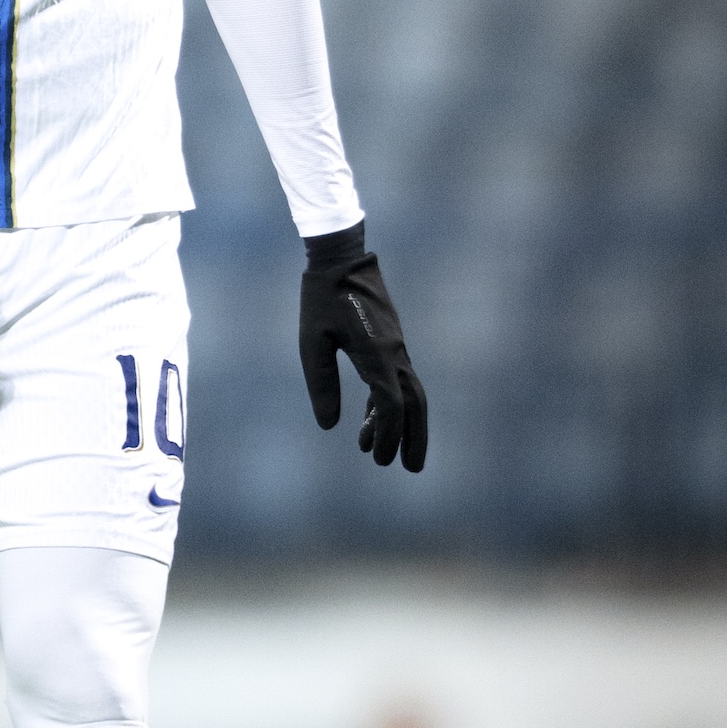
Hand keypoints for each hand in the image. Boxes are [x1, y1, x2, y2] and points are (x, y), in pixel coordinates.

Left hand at [298, 224, 427, 470]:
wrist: (341, 258)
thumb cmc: (321, 298)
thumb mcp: (311, 341)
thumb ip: (321, 383)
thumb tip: (330, 426)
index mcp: (376, 353)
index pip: (392, 402)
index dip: (389, 433)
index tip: (377, 458)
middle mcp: (393, 352)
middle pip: (415, 403)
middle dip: (415, 438)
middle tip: (410, 469)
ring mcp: (395, 347)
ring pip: (409, 393)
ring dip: (402, 425)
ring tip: (381, 455)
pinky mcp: (389, 342)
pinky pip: (395, 380)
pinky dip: (386, 405)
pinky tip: (368, 422)